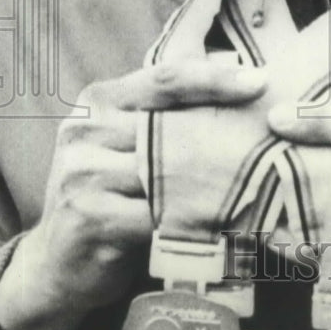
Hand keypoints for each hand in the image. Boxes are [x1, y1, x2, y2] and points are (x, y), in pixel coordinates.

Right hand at [0, 57, 266, 329]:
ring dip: (217, 177)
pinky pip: (159, 213)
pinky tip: (225, 218)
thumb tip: (233, 66)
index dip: (215, 78)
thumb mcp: (129, 141)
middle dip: (226, 128)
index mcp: (98, 100)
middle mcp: (84, 128)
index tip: (260, 81)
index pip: (165, 76)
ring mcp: (82, 172)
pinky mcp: (89, 216)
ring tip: (259, 176)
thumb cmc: (110, 194)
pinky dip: (195, 217)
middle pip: (172, 119)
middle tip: (274, 132)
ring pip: (169, 168)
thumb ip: (168, 108)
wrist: (56, 264)